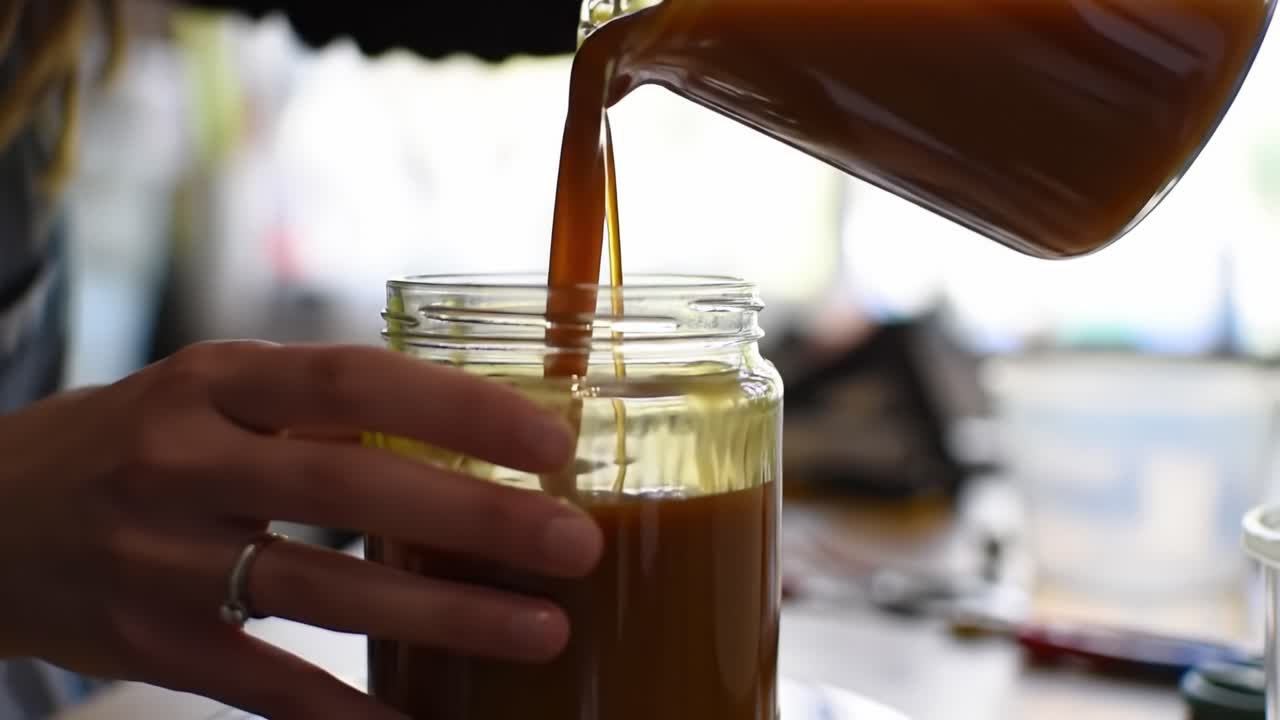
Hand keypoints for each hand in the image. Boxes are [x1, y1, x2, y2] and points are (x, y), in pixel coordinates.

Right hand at [0, 341, 601, 718]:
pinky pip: (269, 686)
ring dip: (444, 618)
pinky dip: (354, 712)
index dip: (459, 409)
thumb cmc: (133, 441)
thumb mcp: (209, 391)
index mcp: (212, 380)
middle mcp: (183, 462)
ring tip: (541, 630)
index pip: (352, 382)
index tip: (551, 439)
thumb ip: (317, 405)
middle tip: (574, 543)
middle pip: (350, 489)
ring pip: (324, 593)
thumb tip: (462, 418)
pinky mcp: (152, 648)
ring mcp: (161, 562)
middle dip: (476, 520)